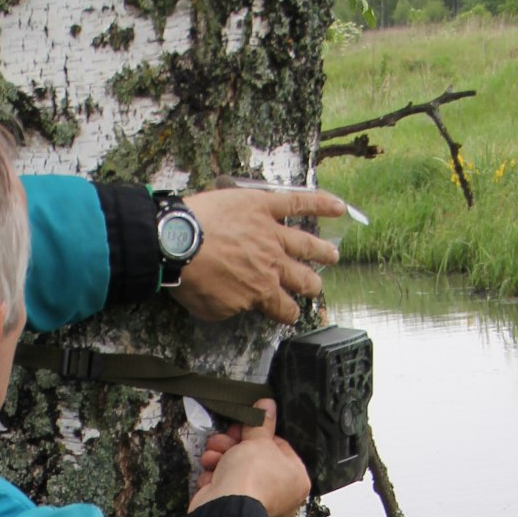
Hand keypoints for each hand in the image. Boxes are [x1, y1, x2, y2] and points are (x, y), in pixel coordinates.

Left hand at [172, 186, 348, 326]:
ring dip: (322, 251)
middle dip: (310, 286)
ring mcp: (272, 233)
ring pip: (306, 244)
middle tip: (315, 287)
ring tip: (333, 255)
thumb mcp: (210, 309)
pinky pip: (297, 202)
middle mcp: (274, 264)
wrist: (179, 243)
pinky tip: (338, 206)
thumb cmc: (190, 278)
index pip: (283, 307)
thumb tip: (240, 303)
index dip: (288, 313)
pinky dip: (320, 203)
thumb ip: (231, 307)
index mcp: (261, 290)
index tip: (290, 314)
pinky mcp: (264, 206)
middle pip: (301, 278)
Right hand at [188, 397, 309, 516]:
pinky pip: (227, 489)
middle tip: (225, 437)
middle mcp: (282, 495)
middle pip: (256, 460)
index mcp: (297, 479)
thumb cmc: (251, 477)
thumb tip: (267, 404)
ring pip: (238, 473)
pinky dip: (216, 480)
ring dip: (221, 459)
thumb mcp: (258, 441)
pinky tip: (209, 475)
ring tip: (212, 454)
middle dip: (235, 446)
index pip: (280, 448)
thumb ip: (262, 423)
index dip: (259, 434)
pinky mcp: (236, 511)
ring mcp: (258, 505)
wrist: (225, 509)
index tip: (245, 426)